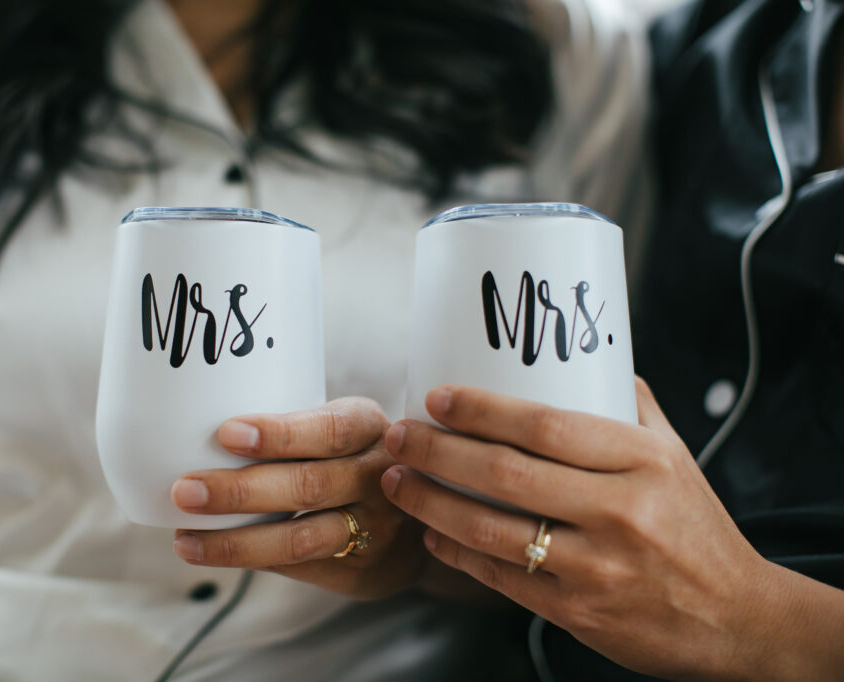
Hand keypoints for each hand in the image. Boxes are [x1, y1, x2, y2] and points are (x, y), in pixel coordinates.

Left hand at [169, 397, 427, 599]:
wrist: (410, 520)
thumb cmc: (350, 458)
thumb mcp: (340, 428)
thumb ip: (295, 430)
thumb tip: (198, 431)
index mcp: (368, 427)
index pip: (328, 430)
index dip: (279, 434)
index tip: (226, 434)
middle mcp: (379, 477)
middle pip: (308, 486)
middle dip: (241, 491)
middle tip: (186, 490)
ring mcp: (375, 528)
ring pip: (300, 538)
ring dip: (237, 541)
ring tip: (186, 539)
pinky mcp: (360, 570)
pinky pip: (298, 566)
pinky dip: (251, 560)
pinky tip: (209, 553)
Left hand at [380, 379, 820, 679]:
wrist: (733, 618)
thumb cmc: (695, 526)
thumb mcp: (674, 456)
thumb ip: (628, 405)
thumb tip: (580, 357)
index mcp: (643, 461)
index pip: (547, 425)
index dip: (482, 409)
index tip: (437, 398)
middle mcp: (621, 512)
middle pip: (506, 473)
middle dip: (437, 451)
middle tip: (398, 437)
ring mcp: (598, 568)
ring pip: (492, 530)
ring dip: (432, 503)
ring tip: (396, 482)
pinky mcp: (580, 613)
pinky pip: (501, 578)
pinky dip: (456, 554)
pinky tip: (431, 534)